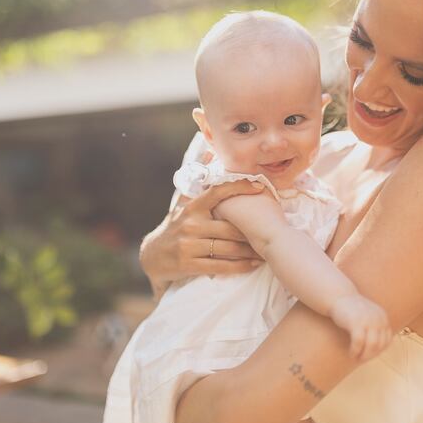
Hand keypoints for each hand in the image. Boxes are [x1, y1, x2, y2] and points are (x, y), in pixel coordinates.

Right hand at [139, 179, 265, 297]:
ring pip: (228, 248)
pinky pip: (220, 265)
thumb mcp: (182, 208)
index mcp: (192, 207)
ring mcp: (188, 244)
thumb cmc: (174, 229)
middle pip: (230, 227)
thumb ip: (199, 190)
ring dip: (250, 251)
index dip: (239, 187)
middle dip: (252, 232)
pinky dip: (239, 266)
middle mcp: (190, 224)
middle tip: (271, 232)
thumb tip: (211, 156)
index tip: (260, 187)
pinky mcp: (188, 264)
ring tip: (265, 251)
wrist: (150, 257)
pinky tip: (252, 264)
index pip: (217, 192)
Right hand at [329, 294, 392, 361]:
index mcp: (383, 317)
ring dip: (364, 356)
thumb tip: (378, 349)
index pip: (387, 340)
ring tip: (356, 358)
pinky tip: (351, 354)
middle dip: (370, 356)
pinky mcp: (356, 323)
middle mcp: (378, 319)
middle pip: (380, 345)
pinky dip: (355, 351)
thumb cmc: (351, 310)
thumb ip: (375, 328)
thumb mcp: (369, 316)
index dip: (378, 351)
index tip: (369, 355)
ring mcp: (368, 320)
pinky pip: (358, 342)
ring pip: (371, 346)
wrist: (338, 297)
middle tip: (361, 360)